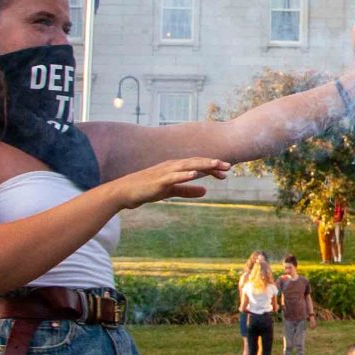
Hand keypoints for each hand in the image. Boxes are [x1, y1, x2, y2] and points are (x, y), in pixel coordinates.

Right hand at [112, 157, 229, 209]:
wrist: (125, 192)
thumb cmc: (147, 189)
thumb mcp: (171, 191)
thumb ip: (188, 190)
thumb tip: (206, 191)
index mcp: (176, 168)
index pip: (197, 165)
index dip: (212, 168)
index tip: (226, 173)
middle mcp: (172, 166)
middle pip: (196, 162)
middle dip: (212, 164)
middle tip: (229, 167)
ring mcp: (165, 172)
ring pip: (187, 166)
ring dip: (203, 165)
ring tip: (217, 165)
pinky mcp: (158, 181)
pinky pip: (174, 176)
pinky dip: (185, 174)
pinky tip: (195, 174)